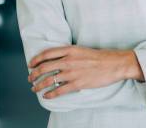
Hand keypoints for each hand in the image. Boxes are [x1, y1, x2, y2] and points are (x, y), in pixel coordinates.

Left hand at [27, 46, 142, 98]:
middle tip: (30, 78)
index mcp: (70, 50)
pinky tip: (46, 96)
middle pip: (44, 67)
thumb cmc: (101, 57)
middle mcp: (68, 61)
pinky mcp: (77, 84)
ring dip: (39, 85)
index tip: (31, 64)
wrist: (114, 64)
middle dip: (34, 74)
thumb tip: (58, 60)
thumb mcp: (82, 50)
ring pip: (49, 80)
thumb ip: (70, 53)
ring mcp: (72, 73)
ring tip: (34, 88)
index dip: (36, 59)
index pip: (47, 54)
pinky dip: (50, 94)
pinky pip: (59, 90)